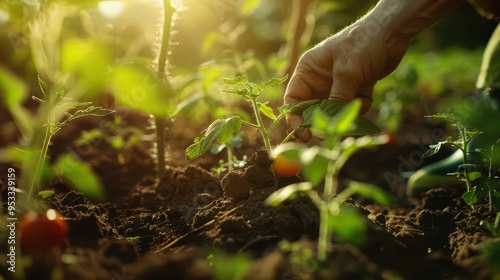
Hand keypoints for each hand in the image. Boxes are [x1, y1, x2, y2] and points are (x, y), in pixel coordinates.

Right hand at [284, 21, 408, 141]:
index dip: (295, 118)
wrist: (391, 34)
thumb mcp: (347, 71)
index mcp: (308, 70)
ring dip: (345, 114)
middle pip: (313, 110)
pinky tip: (367, 96)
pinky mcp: (353, 90)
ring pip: (334, 112)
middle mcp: (319, 80)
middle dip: (323, 120)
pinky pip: (350, 108)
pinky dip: (359, 107)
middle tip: (329, 133)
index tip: (303, 133)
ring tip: (357, 104)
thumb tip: (330, 123)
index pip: (293, 99)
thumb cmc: (363, 44)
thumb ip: (337, 98)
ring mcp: (336, 86)